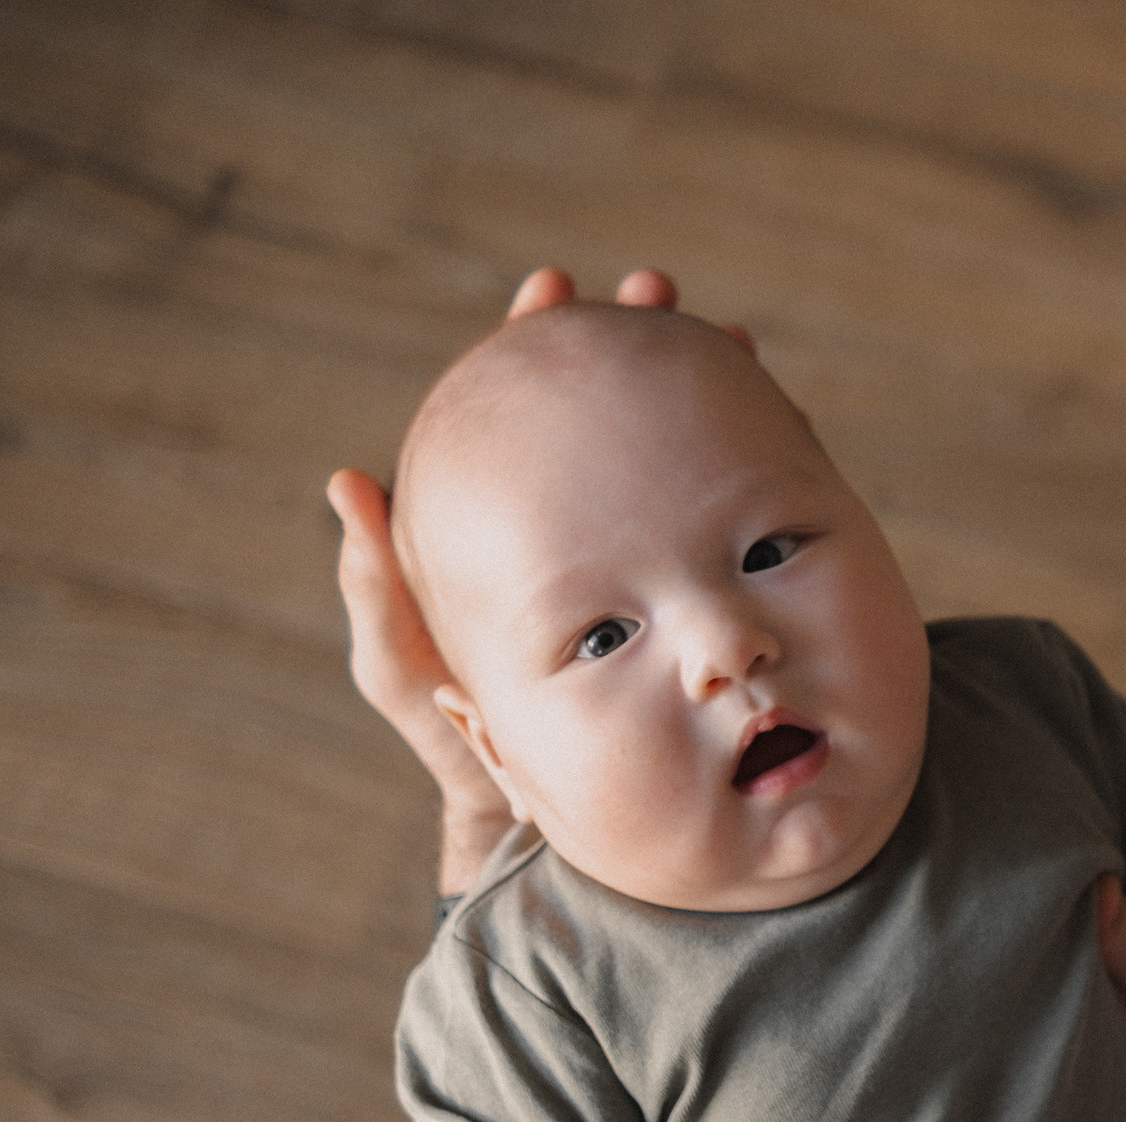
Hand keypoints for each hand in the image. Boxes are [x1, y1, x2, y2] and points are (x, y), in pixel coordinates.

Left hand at [330, 266, 753, 893]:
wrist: (566, 828)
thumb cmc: (473, 758)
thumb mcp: (412, 679)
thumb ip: (379, 597)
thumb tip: (347, 485)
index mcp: (520, 530)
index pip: (523, 416)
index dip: (534, 347)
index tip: (553, 289)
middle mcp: (586, 532)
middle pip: (605, 417)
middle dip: (630, 346)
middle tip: (656, 289)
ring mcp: (649, 560)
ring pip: (675, 458)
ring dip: (699, 393)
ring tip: (730, 338)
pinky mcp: (699, 600)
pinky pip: (724, 524)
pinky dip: (749, 475)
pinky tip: (778, 435)